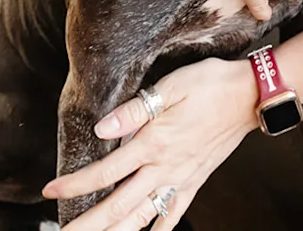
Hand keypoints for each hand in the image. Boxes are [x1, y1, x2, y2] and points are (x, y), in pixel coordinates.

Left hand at [42, 58, 254, 230]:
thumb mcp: (172, 86)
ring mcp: (181, 179)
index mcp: (154, 143)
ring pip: (142, 217)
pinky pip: (173, 214)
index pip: (106, 172)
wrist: (252, 95)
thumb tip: (103, 128)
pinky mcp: (195, 181)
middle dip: (88, 223)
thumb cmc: (211, 84)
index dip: (75, 184)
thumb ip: (136, 110)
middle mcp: (165, 168)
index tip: (50, 191)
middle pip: (118, 205)